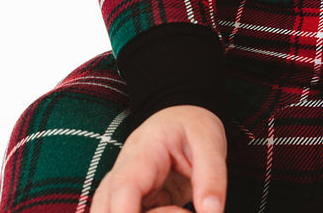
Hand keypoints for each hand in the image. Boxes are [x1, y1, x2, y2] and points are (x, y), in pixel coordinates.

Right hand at [91, 104, 226, 212]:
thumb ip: (212, 177)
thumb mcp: (210, 141)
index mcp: (142, 152)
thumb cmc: (192, 125)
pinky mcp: (133, 204)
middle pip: (111, 209)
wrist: (181, 118)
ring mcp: (123, 190)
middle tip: (183, 210)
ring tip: (181, 208)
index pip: (123, 187)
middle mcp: (124, 173)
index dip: (126, 212)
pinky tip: (176, 209)